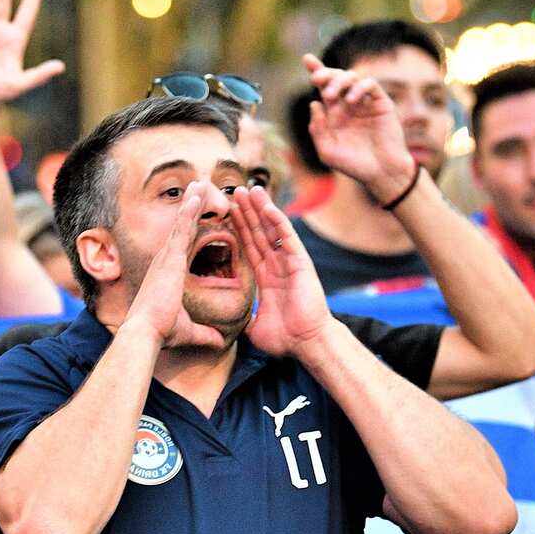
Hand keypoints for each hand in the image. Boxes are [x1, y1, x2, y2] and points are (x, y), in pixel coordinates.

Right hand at [124, 183, 225, 349]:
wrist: (147, 332)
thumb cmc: (162, 332)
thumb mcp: (189, 331)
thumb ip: (205, 334)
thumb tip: (219, 342)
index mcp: (169, 275)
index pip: (184, 247)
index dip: (192, 230)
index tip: (200, 216)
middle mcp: (166, 262)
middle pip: (182, 229)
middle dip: (191, 208)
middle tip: (200, 188)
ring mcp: (166, 258)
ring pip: (182, 224)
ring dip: (192, 203)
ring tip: (201, 183)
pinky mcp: (169, 258)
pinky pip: (181, 229)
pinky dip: (189, 211)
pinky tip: (197, 194)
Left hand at [231, 184, 329, 356]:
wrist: (307, 343)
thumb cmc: (286, 338)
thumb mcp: (255, 328)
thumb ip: (244, 319)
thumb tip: (229, 325)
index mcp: (267, 278)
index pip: (250, 247)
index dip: (239, 229)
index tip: (227, 213)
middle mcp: (277, 266)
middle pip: (259, 233)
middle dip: (247, 213)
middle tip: (235, 192)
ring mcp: (289, 262)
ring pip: (272, 230)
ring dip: (261, 209)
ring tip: (250, 189)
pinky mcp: (300, 262)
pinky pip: (286, 237)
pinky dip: (277, 221)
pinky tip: (267, 206)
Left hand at [302, 53, 414, 202]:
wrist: (381, 173)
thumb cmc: (354, 165)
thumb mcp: (327, 151)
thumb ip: (317, 129)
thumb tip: (314, 103)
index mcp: (335, 113)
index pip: (324, 87)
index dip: (316, 71)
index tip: (307, 59)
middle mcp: (349, 105)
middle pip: (336, 78)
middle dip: (325, 73)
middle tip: (317, 79)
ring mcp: (365, 103)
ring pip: (352, 77)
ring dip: (339, 81)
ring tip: (331, 96)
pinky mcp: (381, 103)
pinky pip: (370, 85)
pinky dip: (359, 87)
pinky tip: (352, 100)